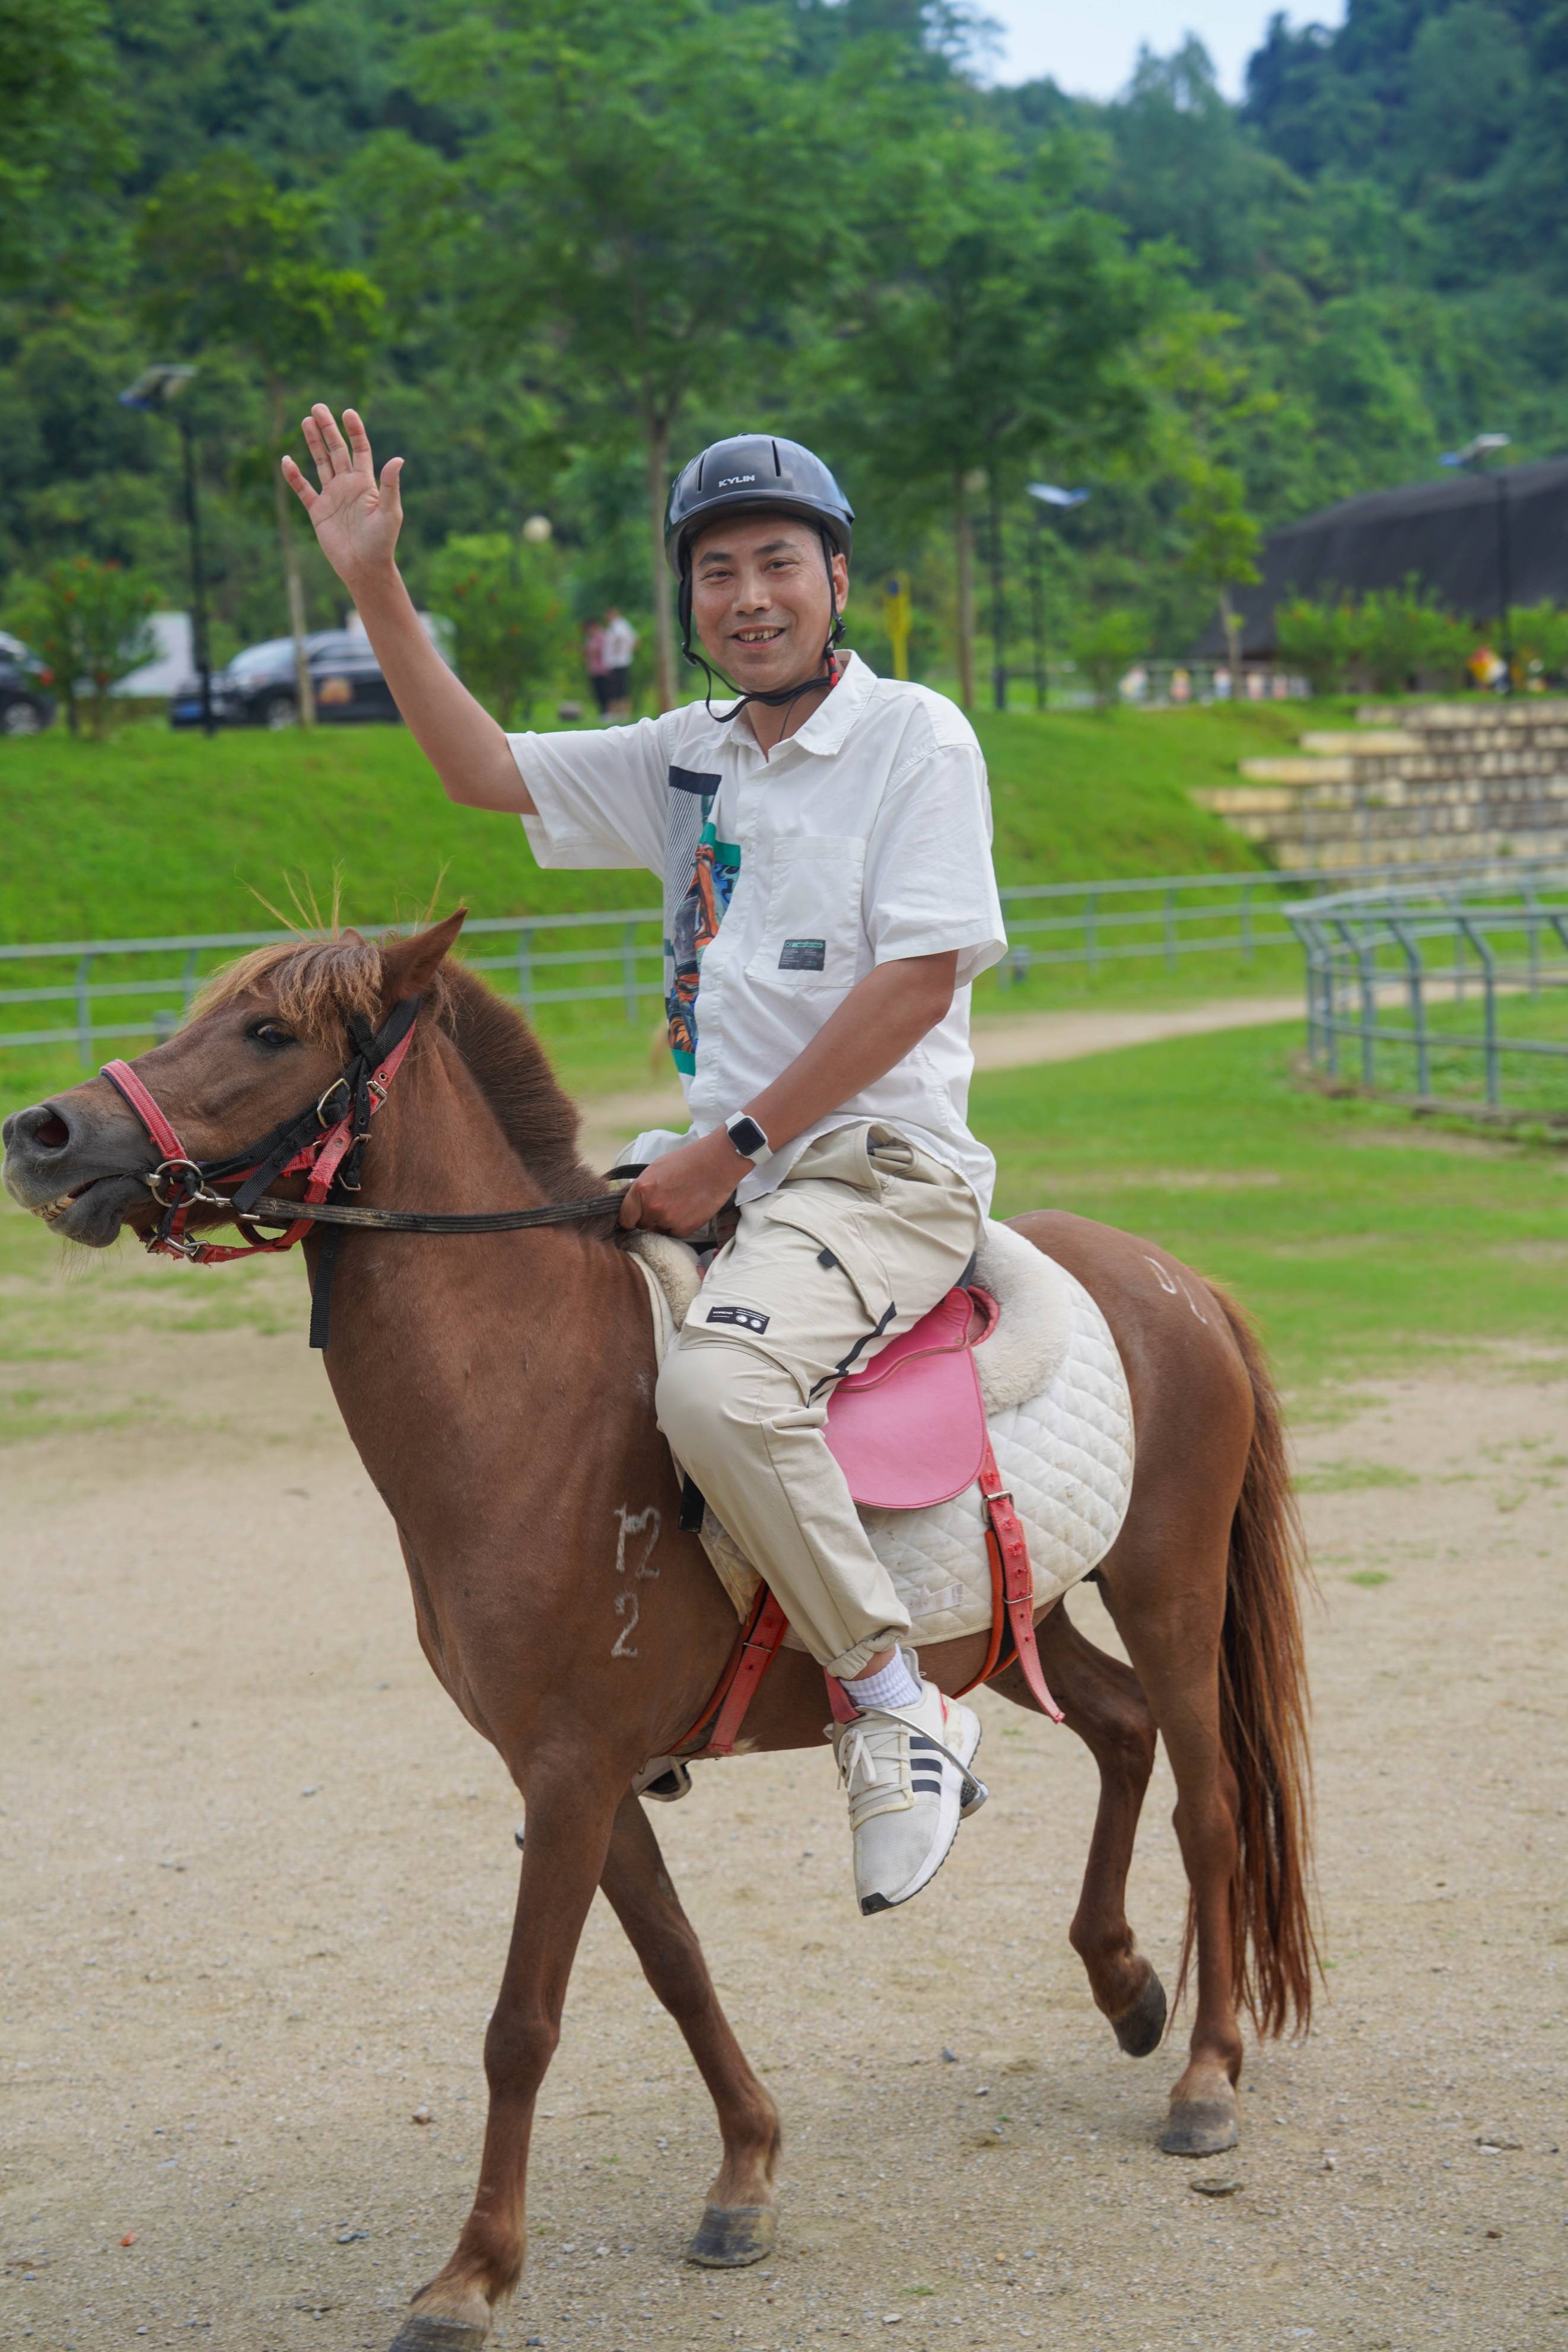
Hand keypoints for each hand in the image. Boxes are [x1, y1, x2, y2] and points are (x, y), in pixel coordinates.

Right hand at [281, 405, 403, 587]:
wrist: (364, 568)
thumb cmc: (382, 543)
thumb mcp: (390, 513)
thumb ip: (390, 485)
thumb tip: (398, 458)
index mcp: (366, 483)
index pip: (360, 450)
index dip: (354, 431)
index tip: (348, 412)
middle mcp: (348, 486)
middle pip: (336, 450)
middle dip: (327, 429)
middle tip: (317, 407)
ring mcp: (332, 497)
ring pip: (320, 463)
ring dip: (313, 443)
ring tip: (306, 421)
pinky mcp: (318, 511)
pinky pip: (303, 490)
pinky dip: (294, 476)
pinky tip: (286, 460)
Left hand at [617, 1129, 748, 1237]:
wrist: (717, 1163)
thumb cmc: (687, 1161)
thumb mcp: (656, 1168)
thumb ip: (642, 1188)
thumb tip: (633, 1202)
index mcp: (641, 1190)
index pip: (625, 1217)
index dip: (630, 1217)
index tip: (635, 1217)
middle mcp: (652, 1207)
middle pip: (642, 1224)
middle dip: (649, 1218)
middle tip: (665, 1204)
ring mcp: (668, 1219)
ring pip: (660, 1229)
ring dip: (666, 1221)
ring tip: (681, 1203)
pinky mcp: (685, 1228)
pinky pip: (676, 1232)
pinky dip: (682, 1225)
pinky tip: (690, 1209)